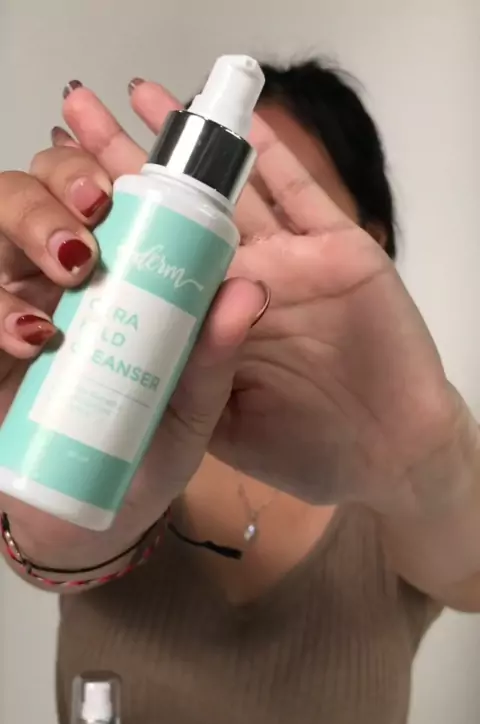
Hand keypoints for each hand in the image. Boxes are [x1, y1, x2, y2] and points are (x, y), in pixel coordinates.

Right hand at [0, 144, 265, 569]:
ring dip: (23, 228)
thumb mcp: (191, 407)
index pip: (98, 196)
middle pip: (34, 193)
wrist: (93, 516)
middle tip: (89, 228)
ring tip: (66, 270)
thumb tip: (247, 290)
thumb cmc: (146, 451)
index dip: (98, 163)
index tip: (118, 182)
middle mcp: (55, 281)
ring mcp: (13, 308)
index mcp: (116, 279)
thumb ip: (216, 355)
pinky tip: (30, 334)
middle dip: (52, 192)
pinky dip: (0, 310)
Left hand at [63, 81, 458, 513]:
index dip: (111, 225)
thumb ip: (196, 376)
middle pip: (180, 214)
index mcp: (212, 323)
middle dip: (132, 165)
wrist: (391, 455)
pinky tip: (240, 122)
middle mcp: (246, 283)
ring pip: (234, 192)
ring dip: (193, 145)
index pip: (152, 261)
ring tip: (144, 95)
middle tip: (81, 117)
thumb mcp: (228, 426)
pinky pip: (302, 194)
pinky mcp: (339, 252)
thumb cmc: (308, 450)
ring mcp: (292, 262)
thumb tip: (154, 321)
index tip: (64, 189)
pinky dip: (275, 156)